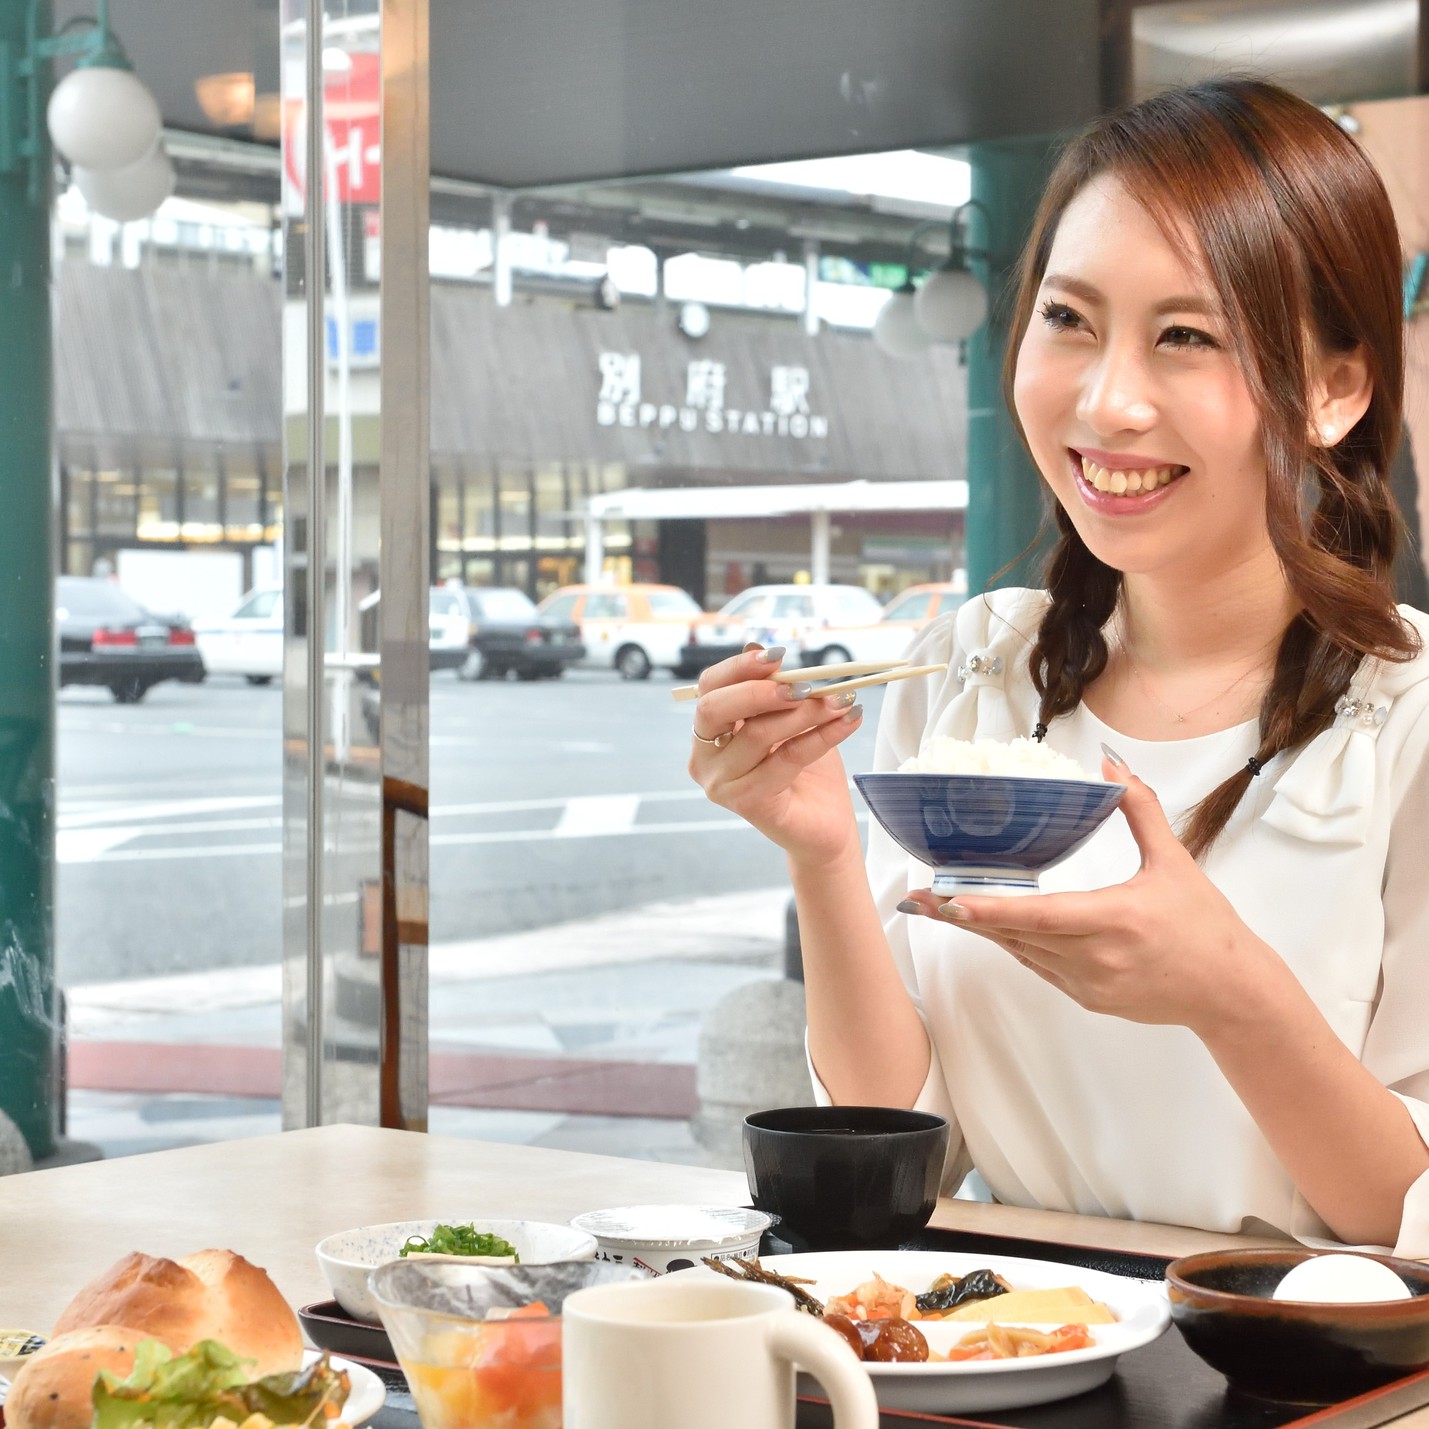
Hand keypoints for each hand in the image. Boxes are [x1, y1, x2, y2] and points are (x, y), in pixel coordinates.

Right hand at [688, 643, 865, 863]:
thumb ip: (771, 690)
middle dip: (760, 691)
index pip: (708, 689)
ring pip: (758, 735)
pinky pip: (787, 759)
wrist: (822, 824)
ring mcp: (721, 784)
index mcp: (708, 731)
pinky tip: (849, 720)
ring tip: (840, 700)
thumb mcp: (788, 719)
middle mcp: (704, 758)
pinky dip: (823, 735)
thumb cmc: (803, 768)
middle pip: (714, 710)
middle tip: (804, 685)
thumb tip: (759, 648)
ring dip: (805, 712)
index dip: (739, 668)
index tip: (778, 655)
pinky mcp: (747, 803)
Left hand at [898, 755, 1280, 1034]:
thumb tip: (1111, 764)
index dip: (990, 909)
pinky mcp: (1088, 999)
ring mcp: (1089, 984)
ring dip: (983, 930)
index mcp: (1115, 921)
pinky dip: (1016, 944)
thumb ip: (1140, 810)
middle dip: (965, 915)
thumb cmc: (1206, 926)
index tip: (947, 900)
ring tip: (939, 908)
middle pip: (1016, 934)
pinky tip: (992, 926)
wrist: (1230, 993)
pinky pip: (1040, 967)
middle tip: (918, 898)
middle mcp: (1095, 958)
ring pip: (1022, 952)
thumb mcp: (1175, 861)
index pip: (1039, 915)